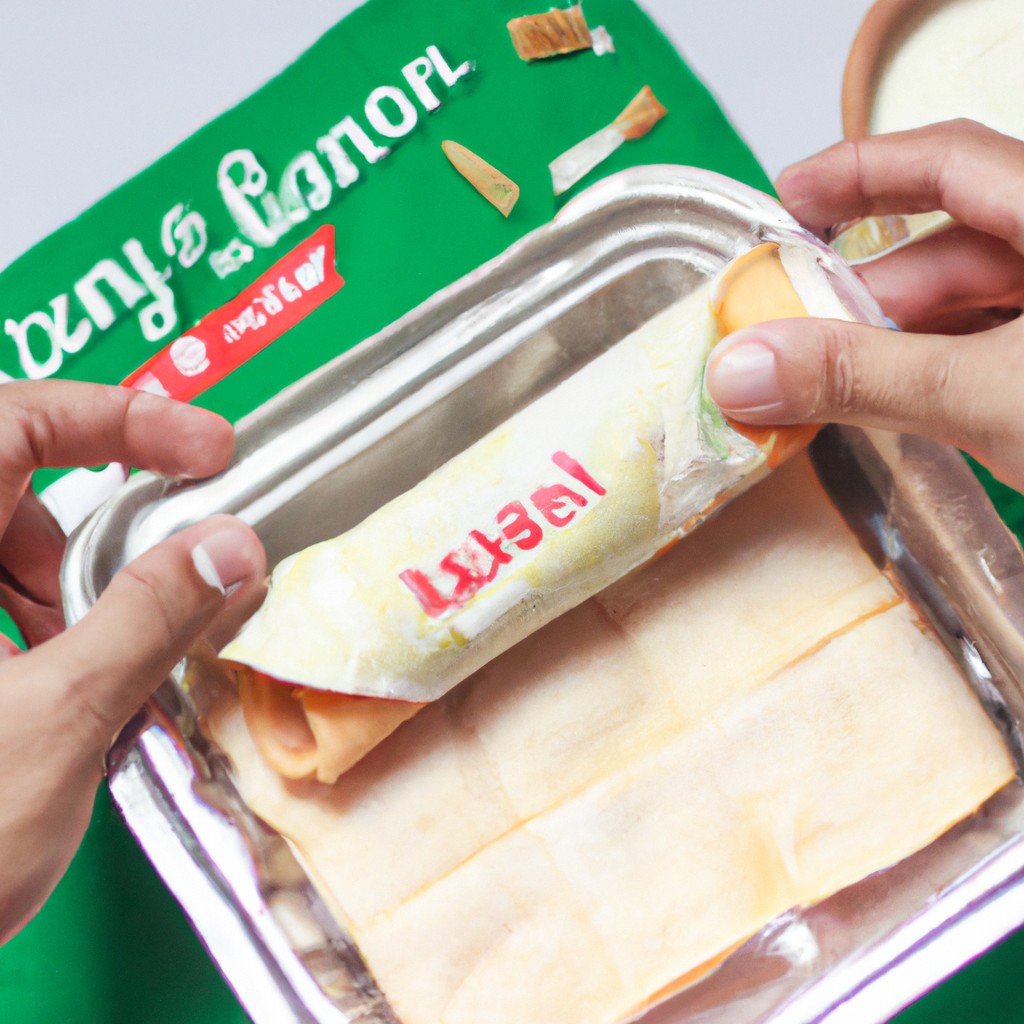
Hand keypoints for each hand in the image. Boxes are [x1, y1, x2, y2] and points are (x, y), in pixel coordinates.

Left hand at [0, 381, 265, 943]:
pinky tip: (73, 684)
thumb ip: (149, 620)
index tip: (204, 445)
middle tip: (178, 549)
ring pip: (7, 551)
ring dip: (79, 585)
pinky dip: (52, 626)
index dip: (117, 413)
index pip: (11, 421)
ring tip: (112, 652)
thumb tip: (229, 548)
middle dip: (103, 520)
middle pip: (13, 487)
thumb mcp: (54, 722)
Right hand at [706, 119, 1023, 490]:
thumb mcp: (985, 393)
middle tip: (786, 329)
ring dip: (890, 342)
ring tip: (823, 379)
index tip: (784, 198)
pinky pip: (988, 350)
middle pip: (949, 244)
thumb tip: (739, 371)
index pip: (949, 159)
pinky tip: (888, 402)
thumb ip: (864, 377)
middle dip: (861, 290)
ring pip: (966, 307)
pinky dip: (931, 373)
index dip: (859, 169)